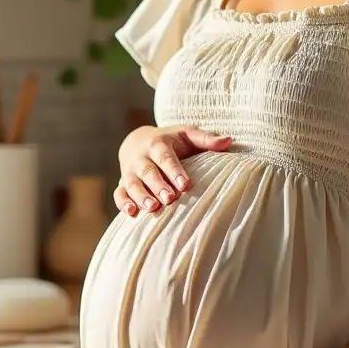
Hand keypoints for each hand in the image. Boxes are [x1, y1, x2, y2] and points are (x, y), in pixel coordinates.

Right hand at [115, 124, 231, 216]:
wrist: (138, 140)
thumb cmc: (170, 140)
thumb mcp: (187, 134)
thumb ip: (206, 139)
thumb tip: (229, 141)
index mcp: (157, 144)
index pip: (165, 157)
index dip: (175, 171)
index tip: (186, 185)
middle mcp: (141, 157)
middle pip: (148, 172)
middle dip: (158, 185)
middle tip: (170, 199)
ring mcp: (129, 171)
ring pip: (132, 184)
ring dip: (141, 196)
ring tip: (153, 208)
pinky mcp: (123, 183)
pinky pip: (119, 193)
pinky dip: (123, 203)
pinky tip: (132, 213)